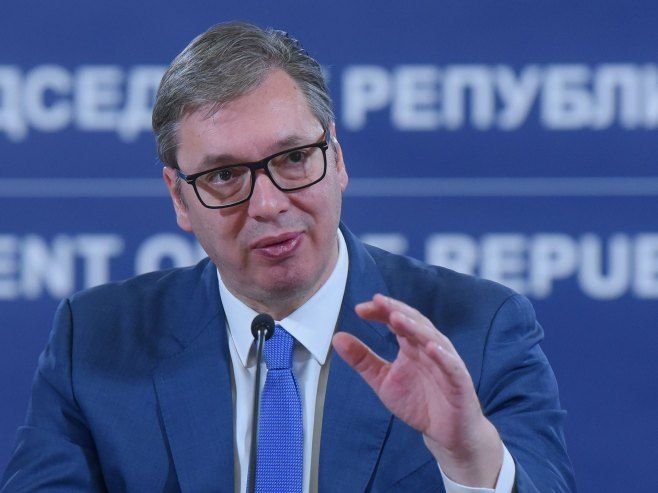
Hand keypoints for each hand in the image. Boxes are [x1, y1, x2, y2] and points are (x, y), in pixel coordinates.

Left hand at [332, 294, 502, 487]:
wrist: (445, 433)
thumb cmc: (417, 401)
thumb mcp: (382, 380)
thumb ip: (362, 360)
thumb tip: (337, 337)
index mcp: (411, 345)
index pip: (396, 320)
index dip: (380, 312)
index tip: (360, 309)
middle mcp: (428, 347)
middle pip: (413, 322)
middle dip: (395, 311)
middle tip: (377, 302)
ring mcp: (445, 361)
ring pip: (431, 338)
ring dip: (414, 327)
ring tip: (396, 318)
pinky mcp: (459, 380)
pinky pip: (450, 364)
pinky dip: (441, 355)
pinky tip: (429, 347)